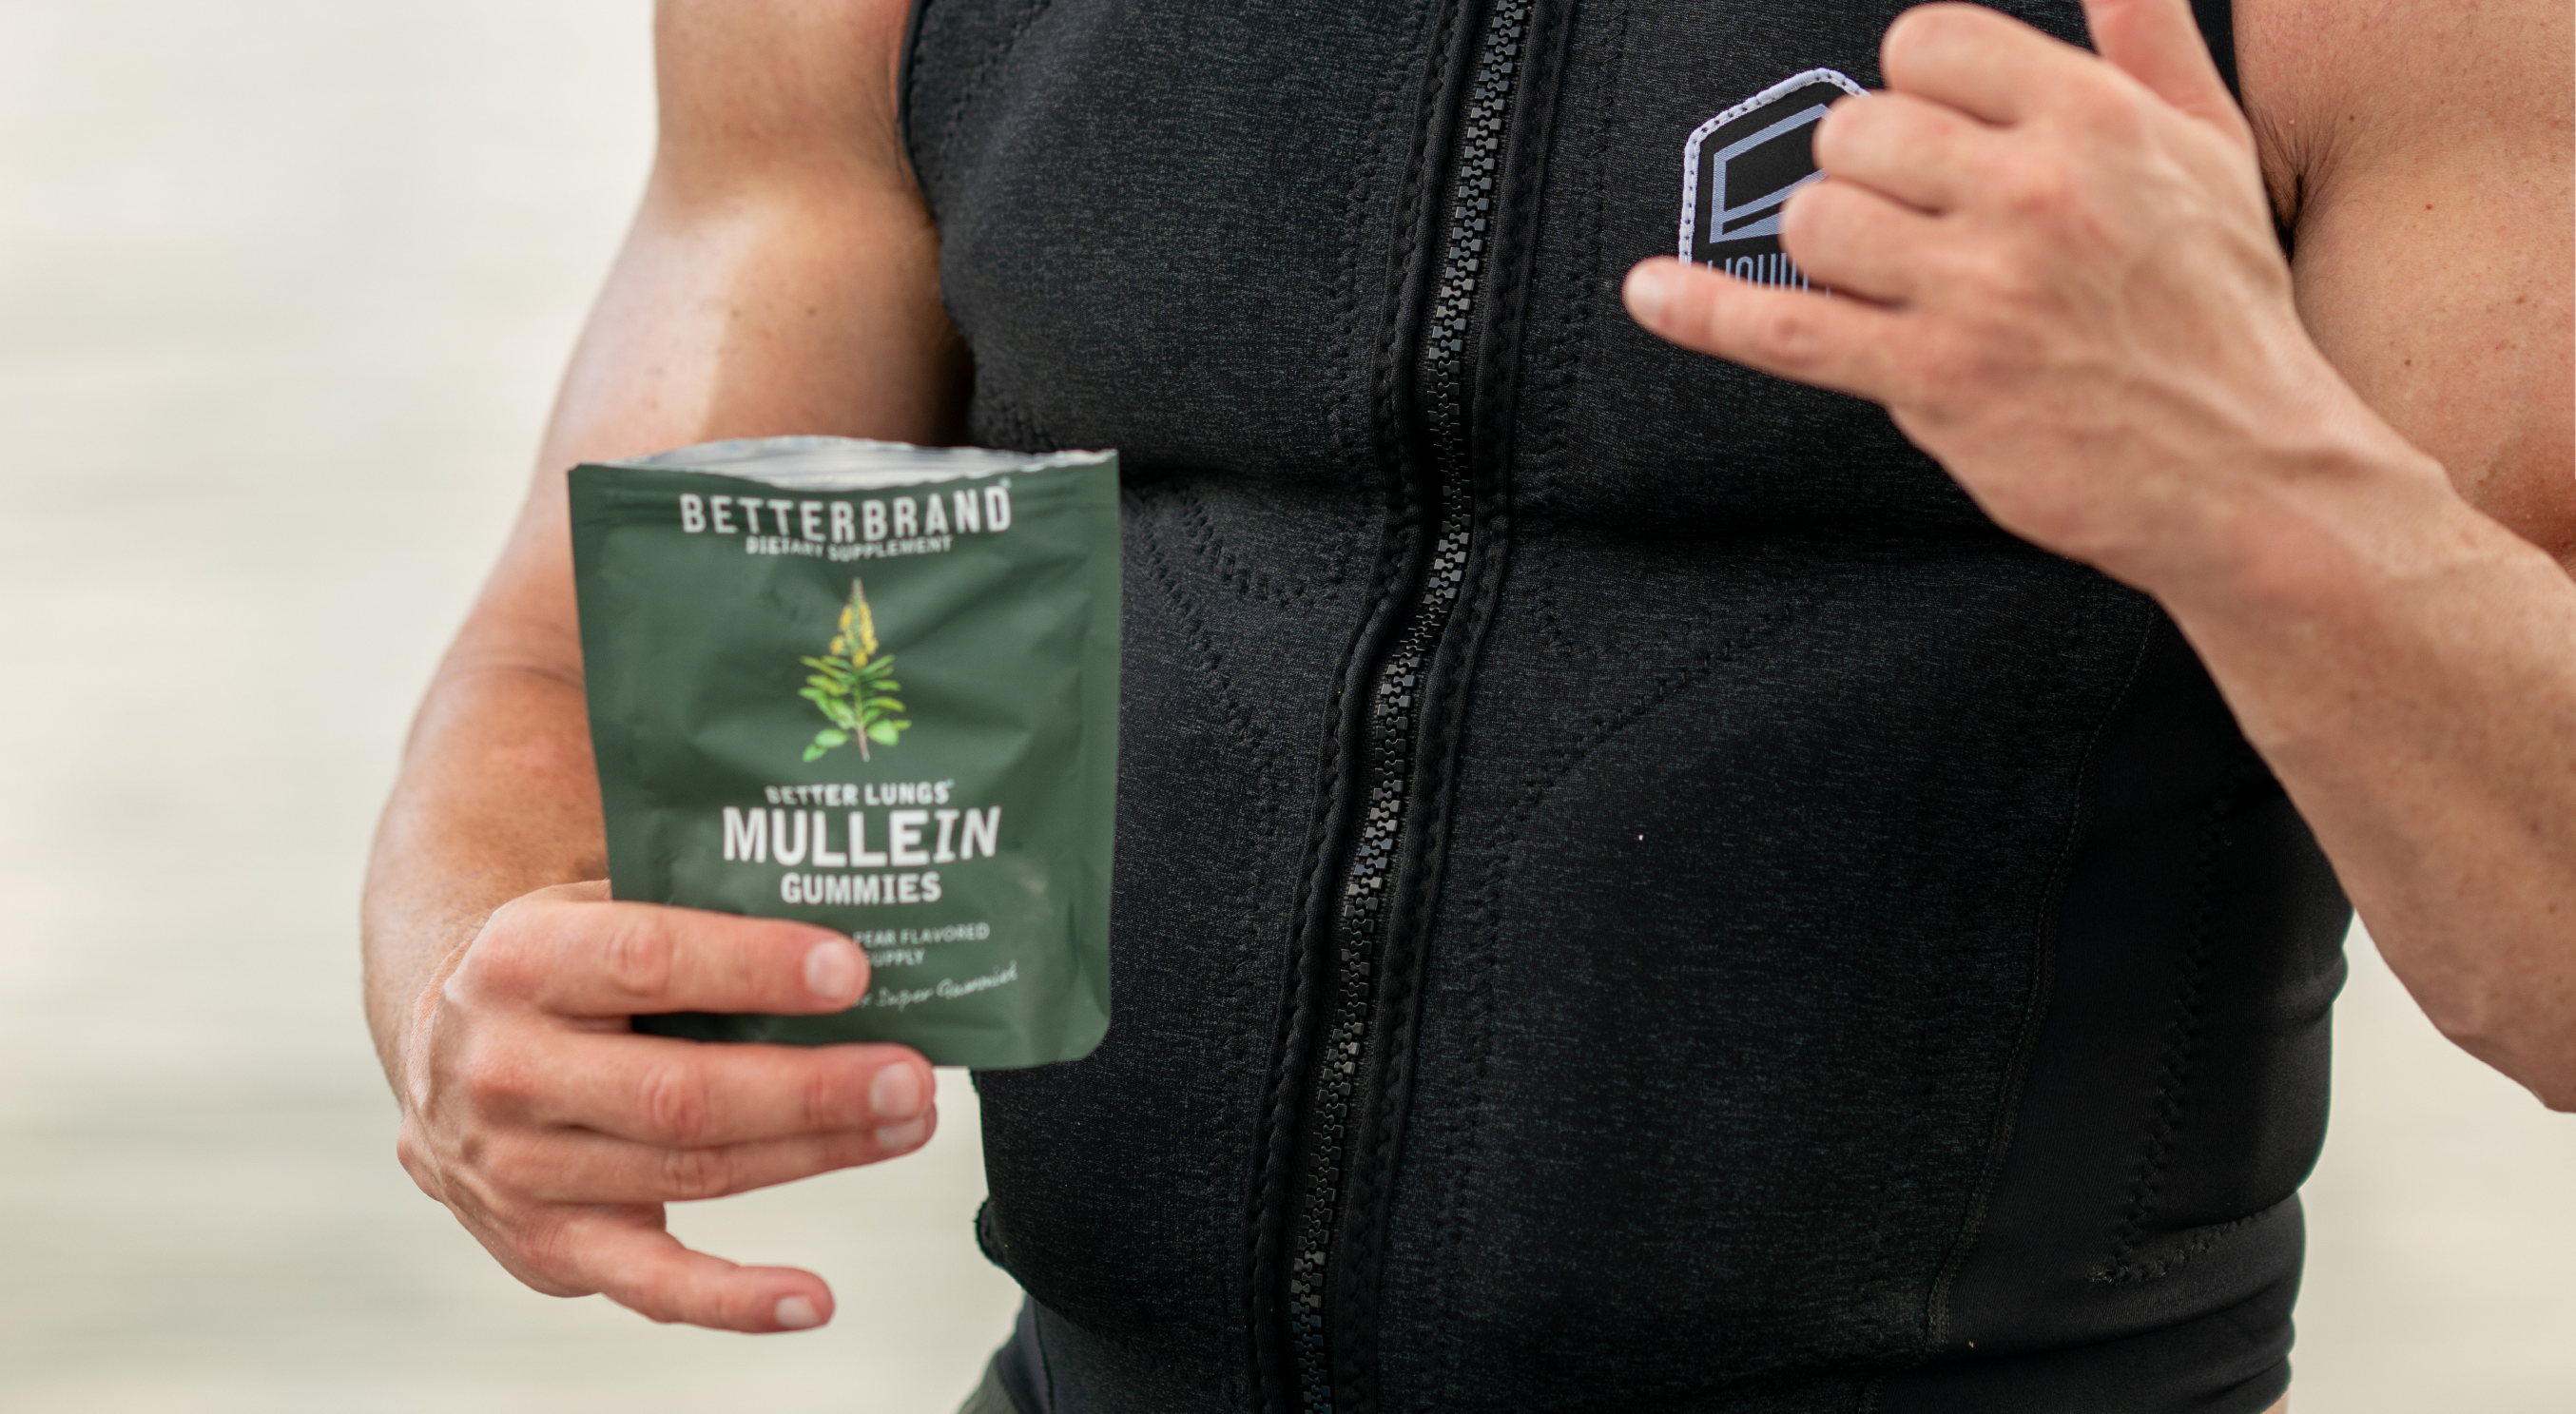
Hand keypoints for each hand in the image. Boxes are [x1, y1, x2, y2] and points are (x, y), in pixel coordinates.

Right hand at [392, 881, 932, 1331]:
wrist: (441, 1064)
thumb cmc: (565, 973)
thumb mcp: (594, 908)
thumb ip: (694, 903)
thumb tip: (845, 905)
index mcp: (520, 960)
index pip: (648, 961)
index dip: (754, 967)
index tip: (852, 971)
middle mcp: (509, 1070)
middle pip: (681, 1091)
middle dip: (811, 1088)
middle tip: (909, 1074)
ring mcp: (521, 1170)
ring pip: (691, 1172)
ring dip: (814, 1155)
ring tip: (905, 1124)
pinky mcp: (549, 1247)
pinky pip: (652, 1286)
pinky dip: (736, 1301)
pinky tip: (813, 1298)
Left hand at [1622, 0, 2438, 593]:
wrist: (2246, 472)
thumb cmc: (2221, 316)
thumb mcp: (2212, 151)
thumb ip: (2151, 44)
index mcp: (2091, 120)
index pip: (1926, 42)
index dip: (1909, 86)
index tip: (1926, 130)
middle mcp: (2031, 192)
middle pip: (1855, 130)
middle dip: (1862, 174)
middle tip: (1907, 221)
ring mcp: (1977, 291)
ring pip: (1816, 221)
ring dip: (1827, 249)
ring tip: (1879, 278)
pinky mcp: (1932, 381)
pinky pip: (1784, 331)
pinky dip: (1704, 311)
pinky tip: (1653, 291)